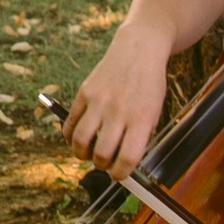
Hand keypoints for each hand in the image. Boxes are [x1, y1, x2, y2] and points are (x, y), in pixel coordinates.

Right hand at [64, 15, 170, 171]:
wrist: (139, 49)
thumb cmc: (149, 84)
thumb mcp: (154, 111)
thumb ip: (140, 136)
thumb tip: (122, 162)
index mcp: (141, 119)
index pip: (127, 158)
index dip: (120, 173)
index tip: (118, 174)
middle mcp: (119, 111)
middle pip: (101, 153)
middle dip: (101, 165)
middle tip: (103, 163)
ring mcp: (99, 101)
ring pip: (80, 141)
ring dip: (82, 154)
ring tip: (87, 153)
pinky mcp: (84, 92)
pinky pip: (69, 122)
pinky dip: (69, 137)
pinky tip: (76, 138)